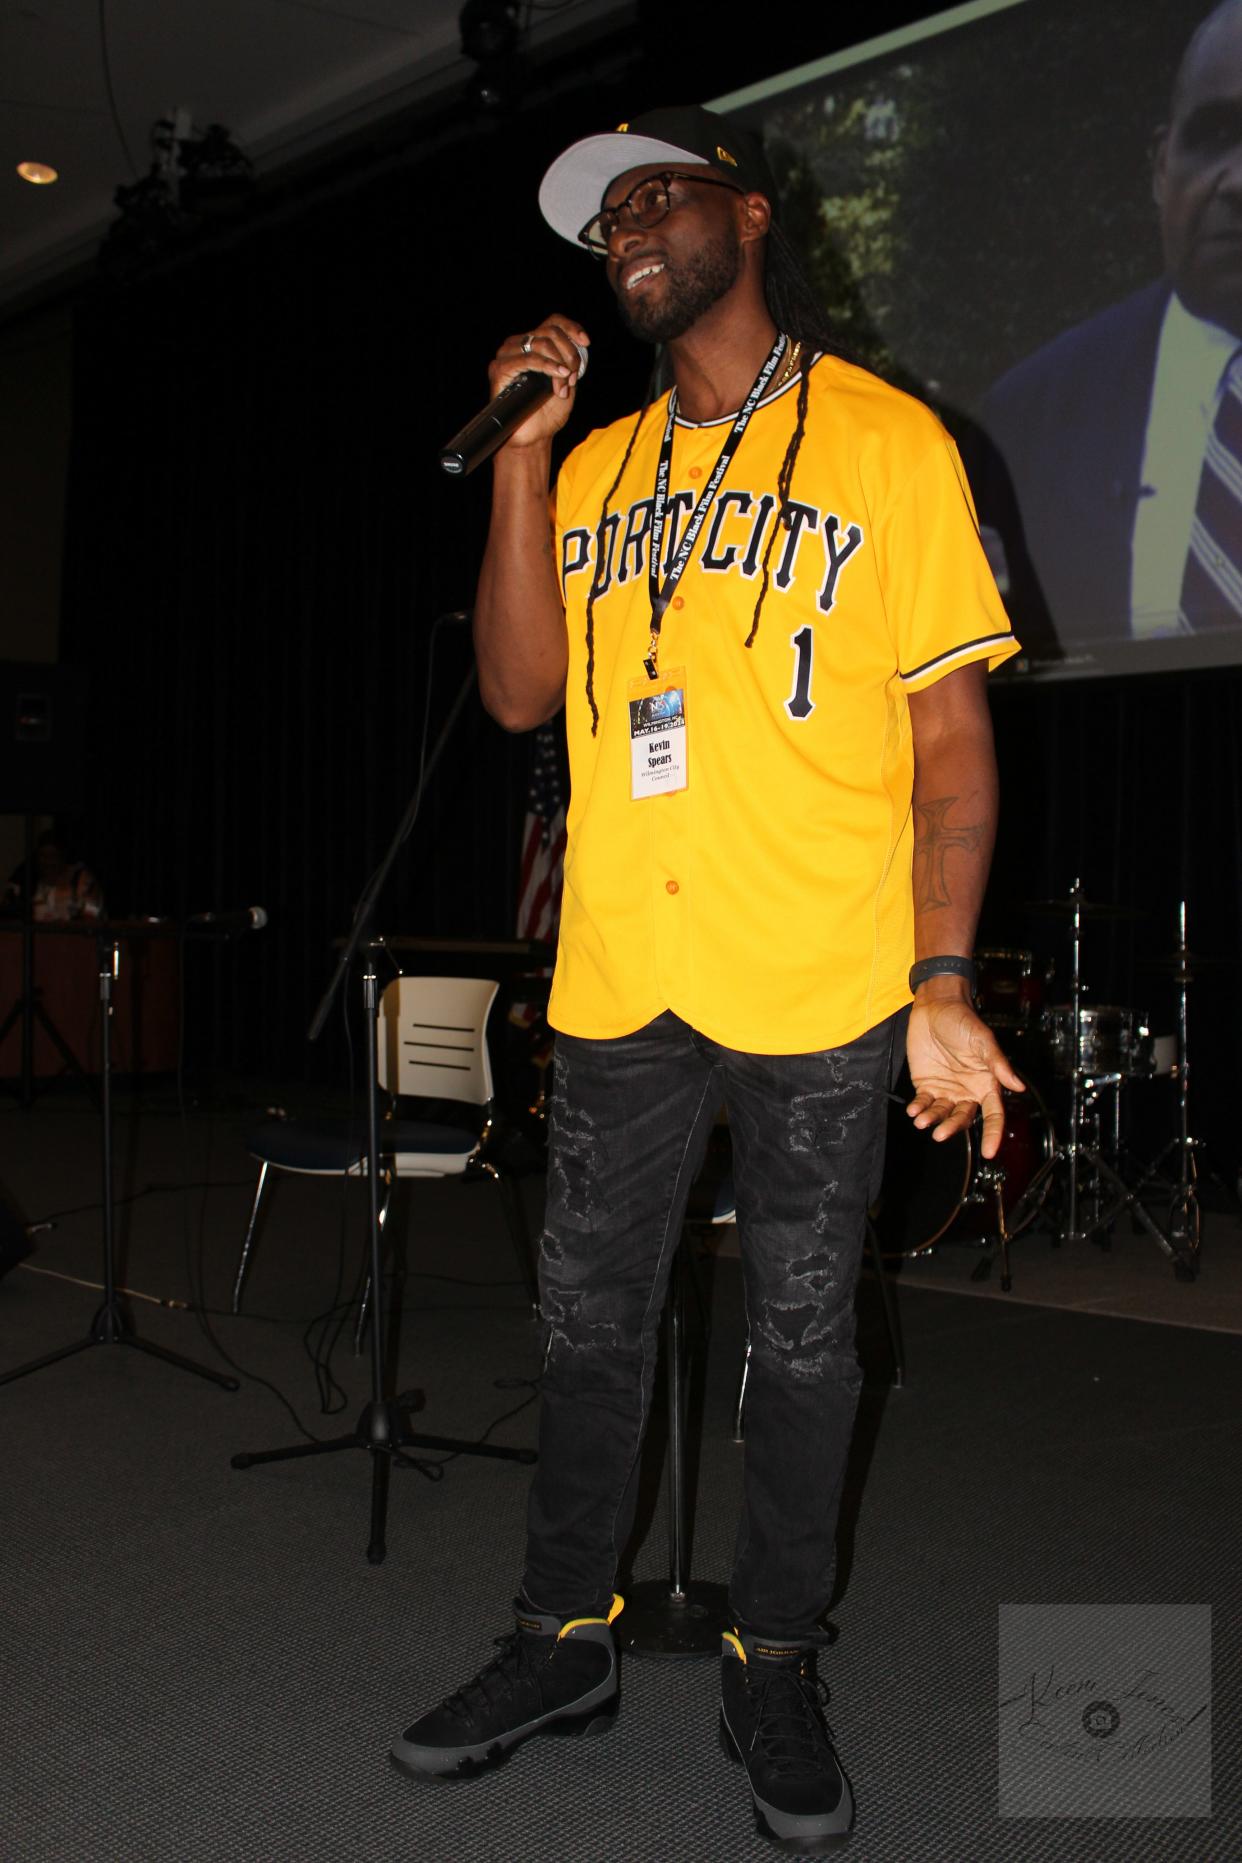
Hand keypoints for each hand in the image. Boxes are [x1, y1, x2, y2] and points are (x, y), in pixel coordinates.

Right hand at [488, 315, 589, 451]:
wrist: (533, 437)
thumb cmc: (547, 411)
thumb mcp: (566, 381)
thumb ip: (571, 361)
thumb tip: (578, 345)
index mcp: (533, 344)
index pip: (553, 322)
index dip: (571, 328)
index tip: (585, 343)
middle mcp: (518, 345)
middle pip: (550, 332)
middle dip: (568, 355)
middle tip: (572, 378)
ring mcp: (507, 355)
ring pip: (541, 342)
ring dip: (559, 364)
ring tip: (563, 386)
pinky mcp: (500, 369)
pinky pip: (528, 358)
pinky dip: (547, 366)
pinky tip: (558, 376)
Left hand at [906, 989, 1024, 1158]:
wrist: (935, 1007)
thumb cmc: (963, 1021)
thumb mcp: (982, 1040)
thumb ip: (998, 1064)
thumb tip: (1017, 1086)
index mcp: (986, 1083)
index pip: (993, 1115)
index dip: (993, 1134)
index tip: (989, 1151)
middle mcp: (967, 1090)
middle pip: (963, 1118)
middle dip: (952, 1128)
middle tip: (940, 1134)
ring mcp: (946, 1089)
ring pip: (942, 1114)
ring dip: (932, 1119)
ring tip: (922, 1121)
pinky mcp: (927, 1084)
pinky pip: (924, 1103)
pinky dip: (919, 1109)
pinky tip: (914, 1111)